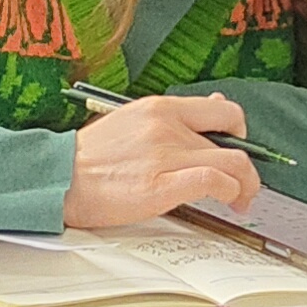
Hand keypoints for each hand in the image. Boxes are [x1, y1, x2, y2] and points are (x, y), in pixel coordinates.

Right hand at [63, 92, 263, 230]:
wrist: (60, 178)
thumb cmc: (92, 156)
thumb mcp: (133, 121)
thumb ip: (173, 117)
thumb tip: (215, 104)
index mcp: (159, 108)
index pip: (223, 110)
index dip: (240, 132)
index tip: (238, 148)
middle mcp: (166, 127)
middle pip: (233, 144)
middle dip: (247, 169)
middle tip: (243, 185)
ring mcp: (165, 156)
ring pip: (233, 165)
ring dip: (246, 185)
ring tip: (239, 199)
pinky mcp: (161, 186)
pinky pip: (214, 182)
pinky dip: (230, 192)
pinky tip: (225, 202)